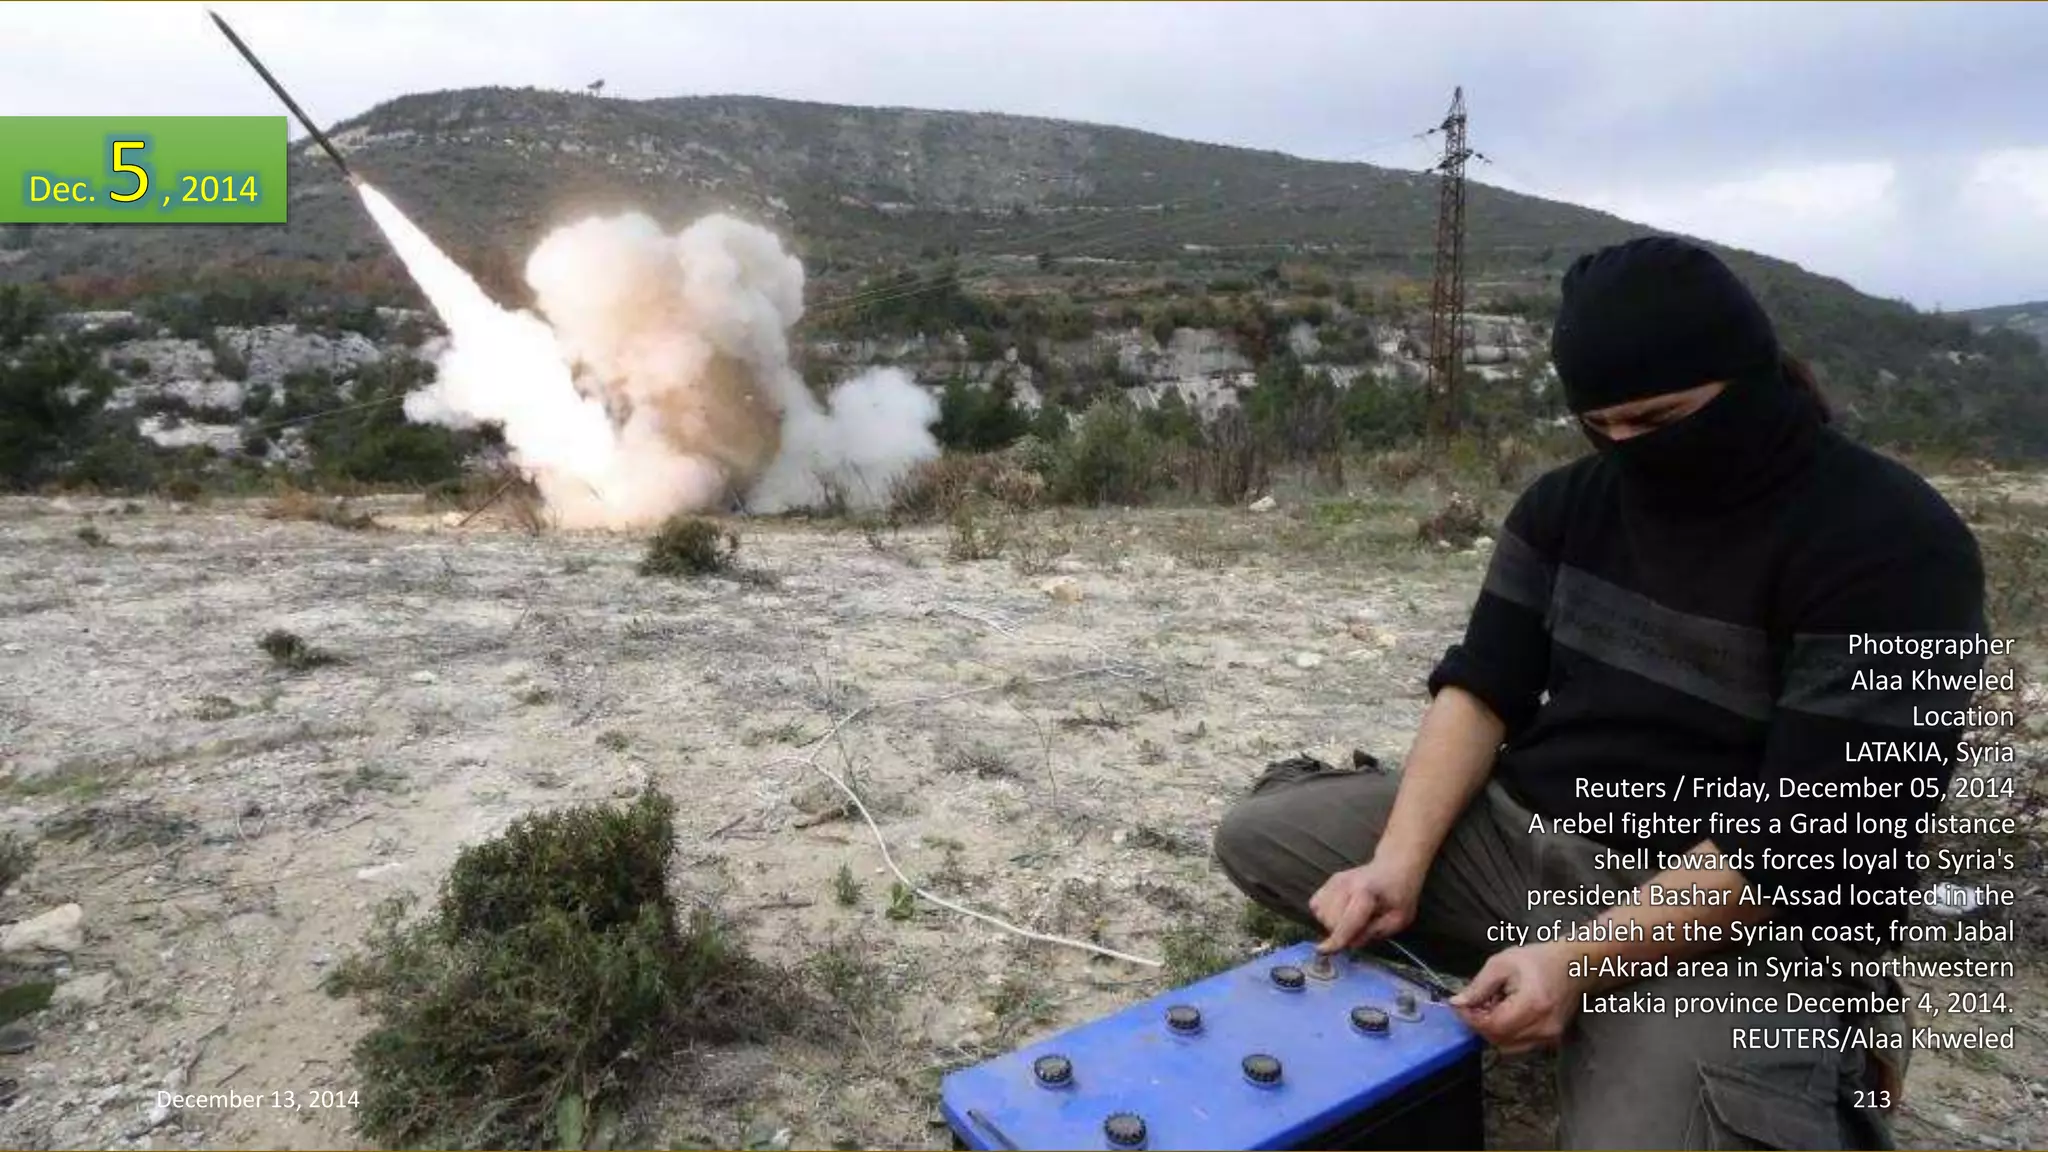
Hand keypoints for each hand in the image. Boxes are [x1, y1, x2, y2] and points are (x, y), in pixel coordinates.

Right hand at [1306, 858, 1422, 953]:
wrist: (1394, 868)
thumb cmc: (1399, 895)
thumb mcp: (1399, 919)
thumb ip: (1375, 932)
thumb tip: (1350, 943)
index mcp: (1366, 893)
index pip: (1348, 921)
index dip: (1337, 939)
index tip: (1323, 951)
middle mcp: (1345, 885)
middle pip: (1331, 921)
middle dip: (1342, 932)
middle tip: (1360, 929)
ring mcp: (1334, 882)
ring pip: (1321, 914)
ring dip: (1333, 924)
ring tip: (1351, 919)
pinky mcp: (1328, 882)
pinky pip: (1315, 906)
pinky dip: (1324, 914)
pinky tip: (1339, 912)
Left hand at [1448, 941, 1583, 1053]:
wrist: (1575, 966)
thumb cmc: (1539, 959)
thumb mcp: (1502, 964)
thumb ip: (1479, 986)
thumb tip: (1457, 1003)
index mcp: (1533, 1005)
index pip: (1494, 1026)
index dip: (1472, 1019)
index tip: (1459, 1006)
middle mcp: (1544, 1027)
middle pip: (1499, 1039)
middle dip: (1480, 1024)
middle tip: (1473, 1004)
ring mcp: (1550, 1037)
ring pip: (1507, 1046)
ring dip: (1492, 1030)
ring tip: (1491, 1007)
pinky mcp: (1551, 1040)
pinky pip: (1520, 1045)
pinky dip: (1506, 1033)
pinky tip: (1505, 1014)